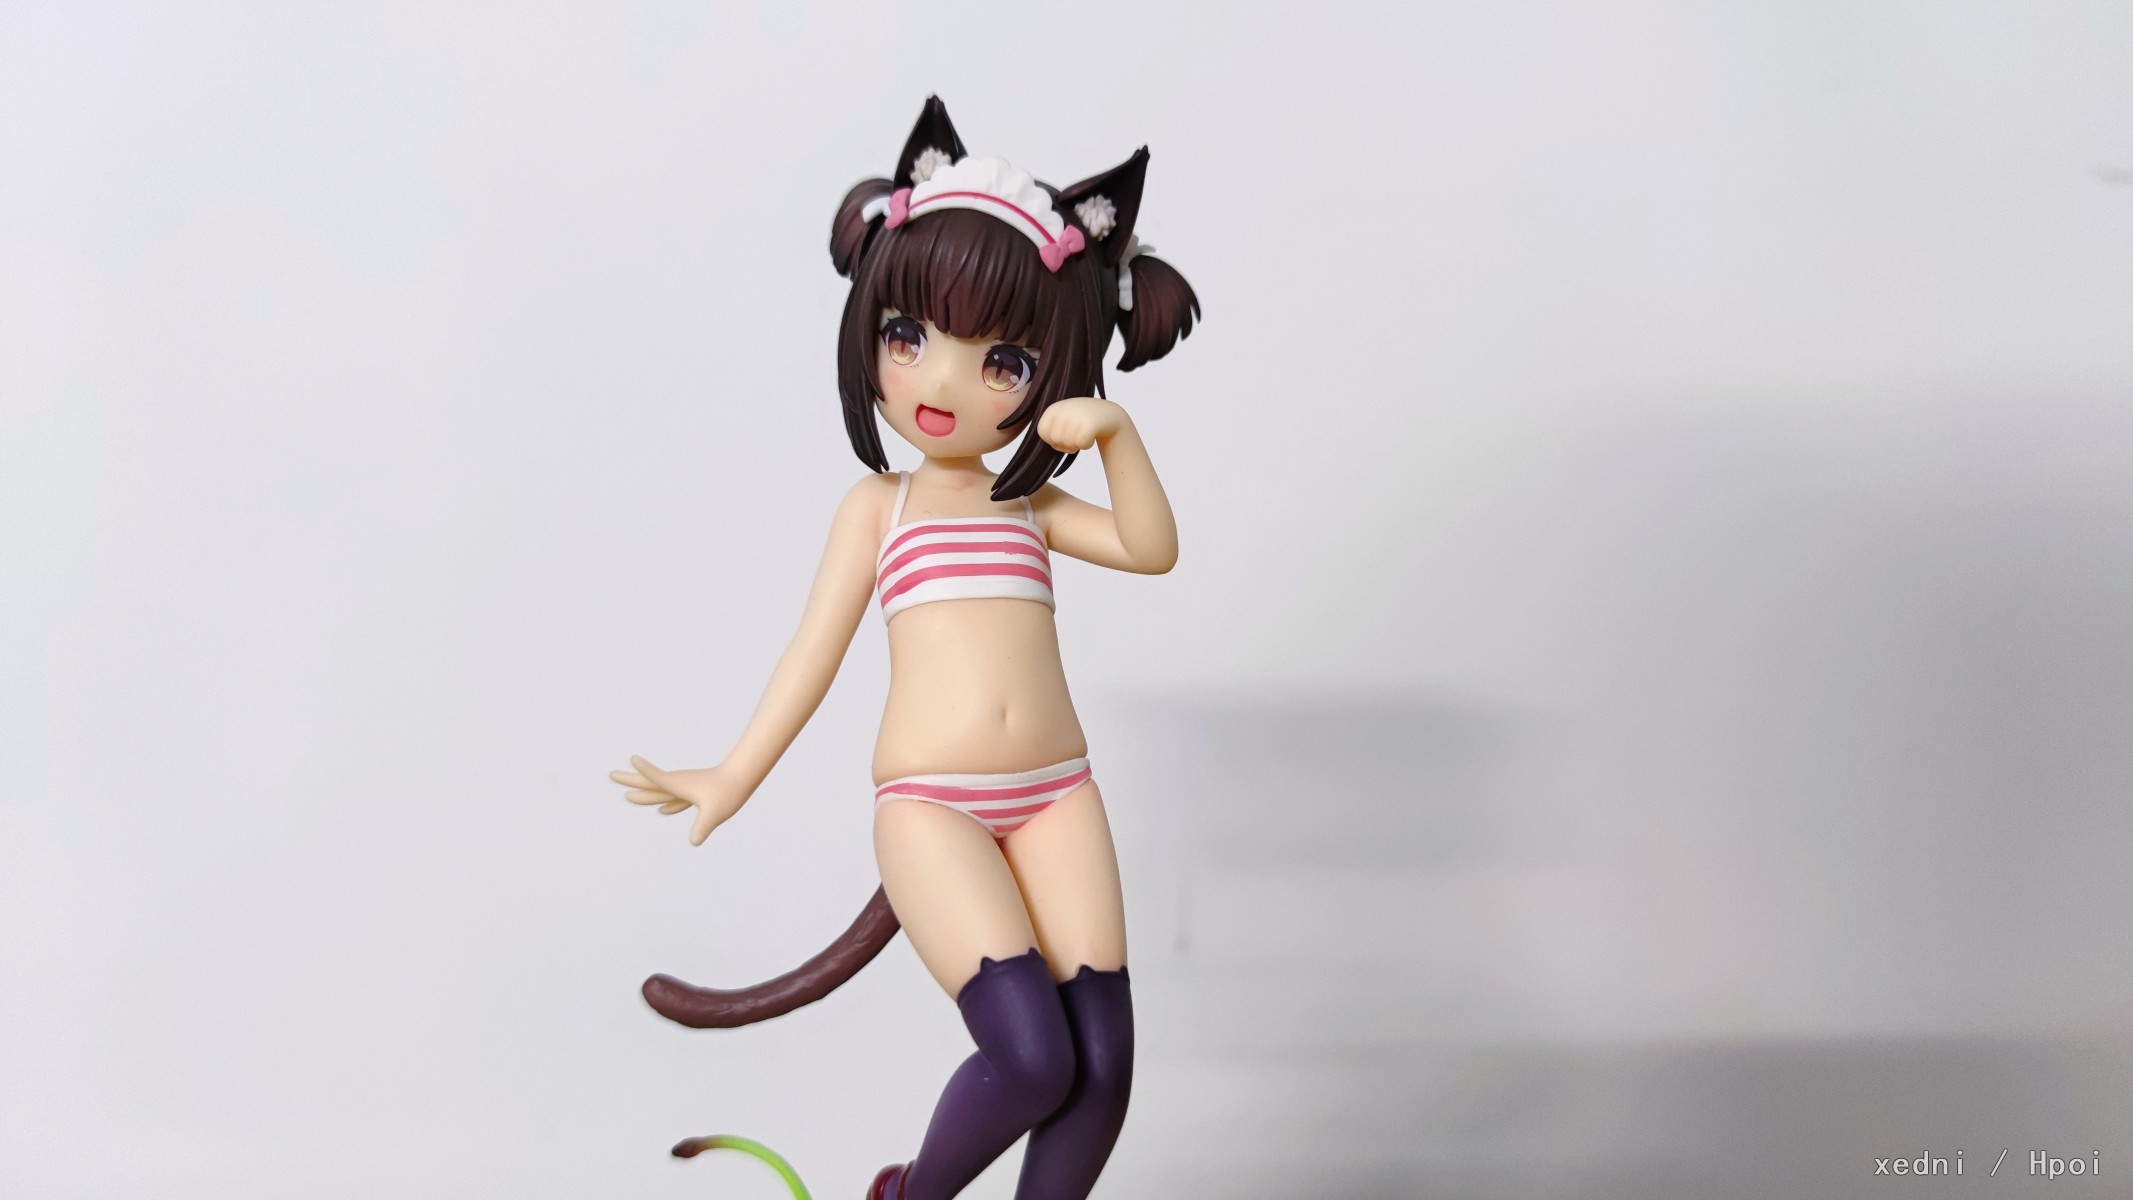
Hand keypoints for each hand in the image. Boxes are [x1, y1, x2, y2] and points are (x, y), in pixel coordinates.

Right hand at [610, 755, 750, 845]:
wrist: (743, 778)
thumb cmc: (729, 793)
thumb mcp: (715, 813)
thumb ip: (703, 826)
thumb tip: (695, 841)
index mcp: (679, 785)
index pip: (657, 779)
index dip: (644, 771)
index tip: (631, 759)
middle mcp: (679, 784)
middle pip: (649, 782)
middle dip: (630, 779)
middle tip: (611, 774)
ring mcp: (686, 787)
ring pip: (660, 790)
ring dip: (643, 792)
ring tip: (629, 795)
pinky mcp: (694, 793)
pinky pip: (674, 798)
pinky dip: (664, 802)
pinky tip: (663, 810)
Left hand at [1036, 397, 1125, 452]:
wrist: (1109, 414)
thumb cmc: (1082, 419)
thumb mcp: (1062, 417)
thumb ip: (1049, 426)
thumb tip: (1023, 435)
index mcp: (1053, 409)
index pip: (1042, 433)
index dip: (1052, 440)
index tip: (1063, 434)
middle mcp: (1063, 410)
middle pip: (1055, 441)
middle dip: (1066, 444)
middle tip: (1076, 434)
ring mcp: (1076, 416)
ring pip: (1068, 445)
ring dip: (1077, 445)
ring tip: (1084, 433)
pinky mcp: (1089, 424)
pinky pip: (1081, 445)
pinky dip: (1087, 445)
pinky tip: (1092, 435)